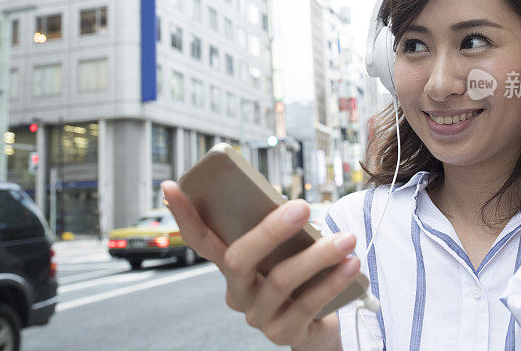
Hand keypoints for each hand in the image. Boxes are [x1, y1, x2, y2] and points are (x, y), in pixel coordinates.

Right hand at [161, 180, 357, 349]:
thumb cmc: (301, 274)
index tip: (169, 186)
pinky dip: (333, 280)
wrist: (321, 326)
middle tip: (302, 206)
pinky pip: (308, 304)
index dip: (184, 215)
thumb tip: (295, 208)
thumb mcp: (287, 250)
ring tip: (346, 238)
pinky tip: (351, 263)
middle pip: (239, 259)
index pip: (200, 240)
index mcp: (232, 267)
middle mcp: (238, 293)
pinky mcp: (285, 334)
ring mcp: (259, 317)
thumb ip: (281, 232)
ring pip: (280, 280)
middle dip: (270, 230)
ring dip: (318, 256)